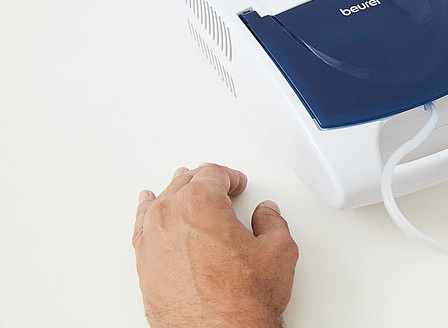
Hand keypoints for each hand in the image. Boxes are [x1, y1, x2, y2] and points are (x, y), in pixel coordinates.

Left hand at [132, 164, 298, 327]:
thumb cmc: (242, 301)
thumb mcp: (278, 251)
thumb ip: (272, 222)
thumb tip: (266, 214)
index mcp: (201, 204)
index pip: (213, 174)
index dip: (230, 176)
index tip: (237, 184)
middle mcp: (170, 217)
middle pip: (184, 183)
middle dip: (204, 182)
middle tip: (219, 187)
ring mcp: (152, 241)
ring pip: (161, 202)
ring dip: (176, 193)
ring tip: (182, 187)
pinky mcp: (144, 265)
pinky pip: (142, 227)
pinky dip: (148, 214)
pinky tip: (148, 208)